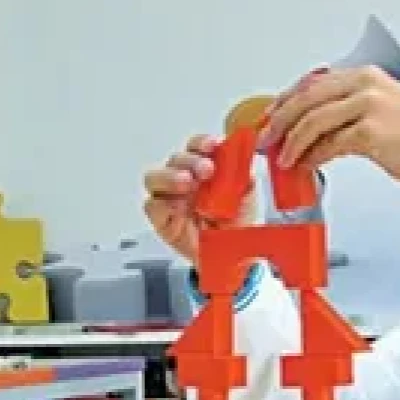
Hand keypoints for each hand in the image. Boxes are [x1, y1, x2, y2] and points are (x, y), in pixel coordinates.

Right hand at [143, 136, 257, 260]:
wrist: (236, 256)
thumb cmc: (238, 223)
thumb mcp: (248, 194)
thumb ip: (244, 173)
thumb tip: (241, 154)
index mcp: (205, 169)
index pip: (196, 147)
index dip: (202, 143)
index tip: (214, 145)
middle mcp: (185, 179)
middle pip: (176, 159)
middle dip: (190, 160)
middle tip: (206, 169)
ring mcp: (171, 198)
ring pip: (154, 177)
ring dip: (170, 176)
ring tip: (187, 182)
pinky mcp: (161, 220)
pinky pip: (152, 206)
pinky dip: (162, 203)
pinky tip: (178, 206)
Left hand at [262, 66, 399, 185]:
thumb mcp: (386, 110)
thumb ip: (351, 112)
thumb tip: (317, 130)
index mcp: (367, 76)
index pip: (314, 83)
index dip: (287, 101)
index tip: (272, 117)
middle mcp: (366, 84)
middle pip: (307, 98)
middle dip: (280, 120)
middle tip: (267, 138)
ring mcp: (368, 105)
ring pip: (313, 120)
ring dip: (293, 141)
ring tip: (283, 157)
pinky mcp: (371, 131)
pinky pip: (329, 143)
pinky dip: (313, 155)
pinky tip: (307, 164)